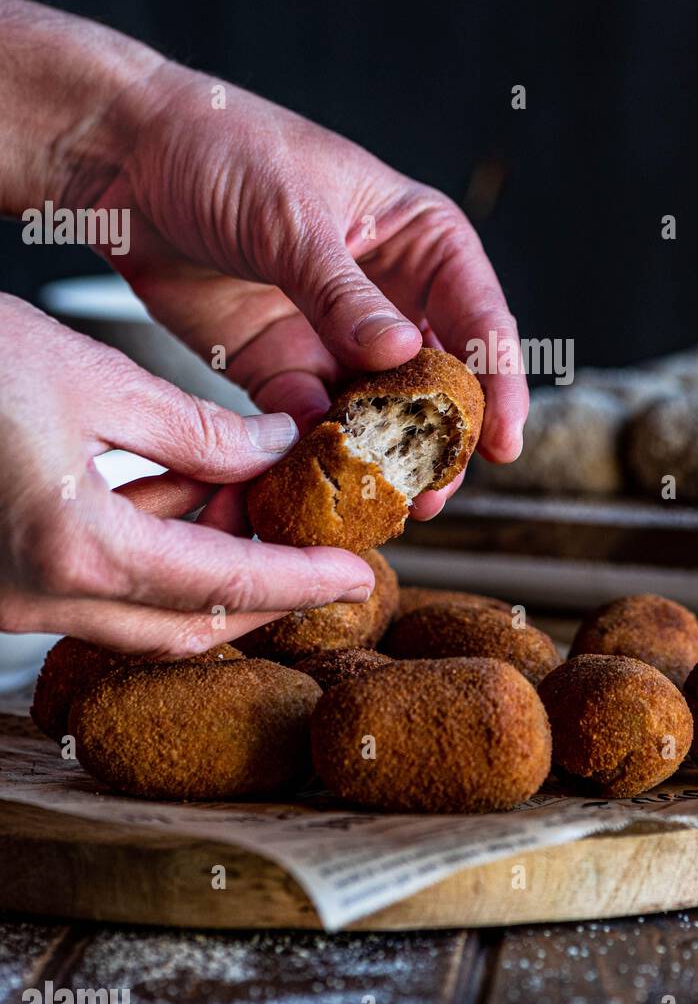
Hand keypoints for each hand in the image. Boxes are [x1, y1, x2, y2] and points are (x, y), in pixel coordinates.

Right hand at [0, 295, 375, 654]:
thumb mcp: (93, 380)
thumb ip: (196, 430)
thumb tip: (273, 447)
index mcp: (74, 548)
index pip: (224, 586)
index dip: (300, 582)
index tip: (356, 577)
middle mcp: (39, 594)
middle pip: (189, 623)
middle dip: (265, 592)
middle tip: (323, 553)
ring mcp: (11, 596)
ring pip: (143, 611)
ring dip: (210, 568)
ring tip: (261, 505)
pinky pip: (98, 587)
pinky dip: (154, 553)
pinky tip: (188, 496)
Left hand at [60, 54, 526, 527]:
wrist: (120, 154)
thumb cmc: (220, 145)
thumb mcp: (291, 216)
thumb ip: (344, 295)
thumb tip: (402, 353)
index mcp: (415, 237)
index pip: (476, 314)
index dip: (497, 382)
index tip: (502, 441)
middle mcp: (383, 290)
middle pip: (433, 375)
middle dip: (437, 435)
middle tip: (435, 489)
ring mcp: (330, 330)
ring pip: (373, 408)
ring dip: (377, 453)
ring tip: (380, 499)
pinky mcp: (275, 361)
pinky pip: (305, 416)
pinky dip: (310, 447)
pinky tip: (312, 473)